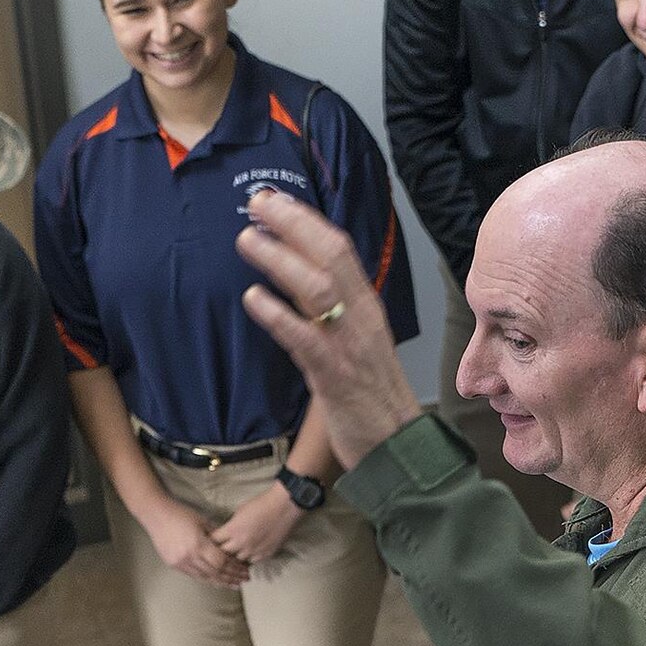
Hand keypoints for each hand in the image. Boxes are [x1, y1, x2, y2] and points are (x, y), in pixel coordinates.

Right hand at [140, 494, 248, 588]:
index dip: (234, 568)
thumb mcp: (203, 522)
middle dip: (231, 578)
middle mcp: (189, 556)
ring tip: (233, 585)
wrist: (156, 515)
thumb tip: (229, 547)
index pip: (221, 562)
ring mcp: (180, 562)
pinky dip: (206, 579)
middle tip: (243, 580)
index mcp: (198, 544)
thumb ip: (216, 536)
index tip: (244, 569)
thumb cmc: (180, 514)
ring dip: (220, 582)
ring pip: (205, 578)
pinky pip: (194, 576)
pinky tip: (215, 581)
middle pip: (215, 573)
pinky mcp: (174, 565)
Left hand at [211, 482, 302, 571]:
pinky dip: (250, 557)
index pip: (214, 541)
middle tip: (222, 547)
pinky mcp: (266, 554)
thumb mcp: (239, 512)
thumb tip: (225, 533)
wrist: (283, 506)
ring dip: (236, 555)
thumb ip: (230, 525)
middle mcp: (242, 543)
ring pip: (238, 560)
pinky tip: (251, 551)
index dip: (212, 540)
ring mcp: (254, 550)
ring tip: (237, 549)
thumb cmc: (260, 504)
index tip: (211, 539)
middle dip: (221, 550)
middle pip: (224, 554)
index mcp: (233, 530)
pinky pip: (253, 561)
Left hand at [237, 191, 422, 468]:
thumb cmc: (371, 395)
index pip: (338, 249)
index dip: (305, 220)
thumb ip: (332, 311)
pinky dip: (278, 315)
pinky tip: (253, 298)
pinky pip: (305, 339)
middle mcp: (360, 316)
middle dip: (292, 223)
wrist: (398, 445)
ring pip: (316, 288)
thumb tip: (298, 283)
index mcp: (365, 306)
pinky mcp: (335, 376)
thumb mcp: (356, 341)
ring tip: (247, 239)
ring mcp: (349, 344)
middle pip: (329, 255)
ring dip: (279, 259)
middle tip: (255, 201)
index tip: (274, 199)